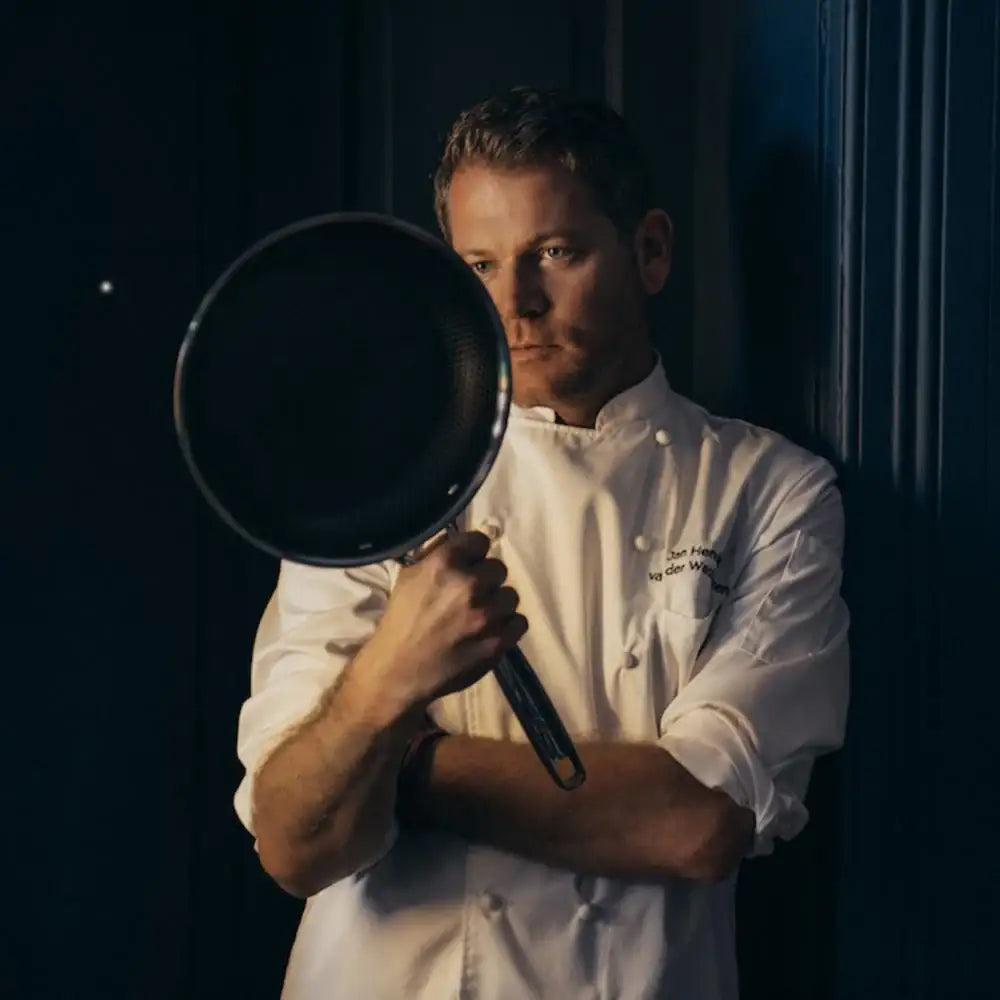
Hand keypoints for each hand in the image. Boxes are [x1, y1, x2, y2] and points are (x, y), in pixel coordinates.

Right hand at [367, 530, 527, 707]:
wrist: (399, 672)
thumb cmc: (401, 622)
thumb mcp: (409, 577)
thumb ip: (438, 553)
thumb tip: (461, 538)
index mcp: (444, 563)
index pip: (480, 541)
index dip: (474, 554)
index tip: (468, 566)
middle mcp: (469, 584)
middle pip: (498, 568)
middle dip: (485, 580)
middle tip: (469, 597)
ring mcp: (487, 614)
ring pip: (510, 596)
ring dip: (497, 605)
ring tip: (478, 618)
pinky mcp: (498, 641)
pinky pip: (519, 622)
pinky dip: (507, 627)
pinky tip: (488, 633)